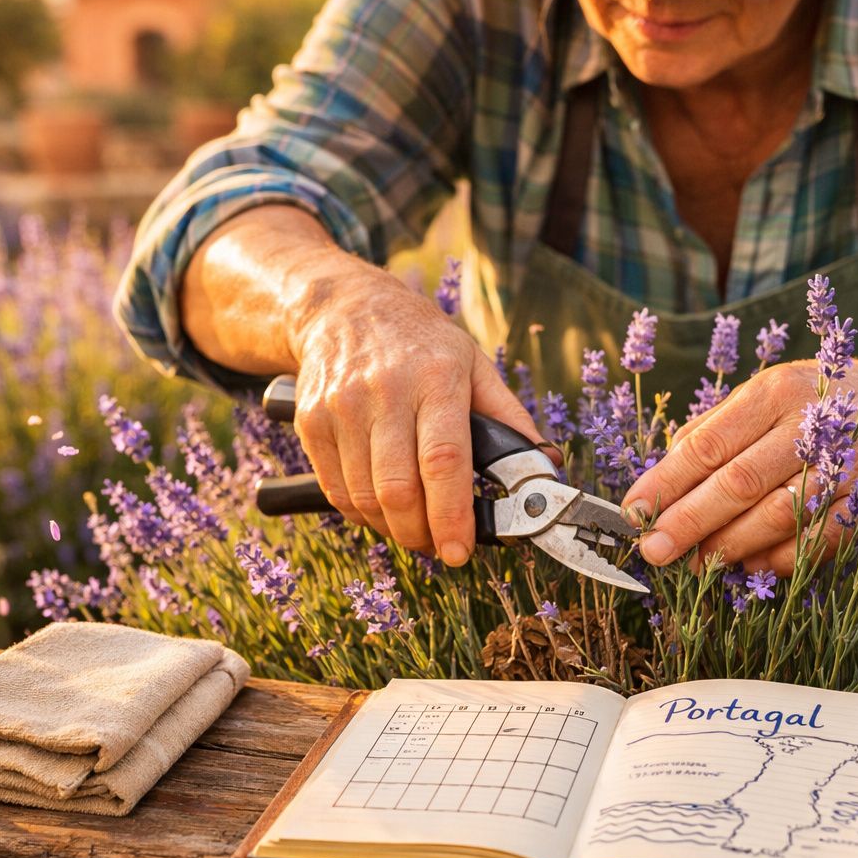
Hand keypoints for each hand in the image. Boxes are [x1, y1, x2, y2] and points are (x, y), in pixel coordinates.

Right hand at [287, 267, 543, 565]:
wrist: (344, 307)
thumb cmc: (419, 341)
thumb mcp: (473, 363)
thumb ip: (509, 417)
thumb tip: (544, 465)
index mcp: (436, 377)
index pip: (444, 461)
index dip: (452, 516)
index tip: (461, 550)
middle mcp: (385, 392)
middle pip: (399, 490)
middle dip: (422, 534)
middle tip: (440, 546)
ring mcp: (342, 407)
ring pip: (365, 497)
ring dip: (393, 529)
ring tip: (414, 528)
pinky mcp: (313, 422)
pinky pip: (337, 490)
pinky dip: (362, 514)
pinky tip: (382, 510)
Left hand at [622, 362, 857, 574]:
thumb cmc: (830, 401)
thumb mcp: (775, 391)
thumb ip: (721, 426)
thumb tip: (665, 470)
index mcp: (778, 391)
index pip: (708, 443)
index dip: (665, 482)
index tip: (633, 510)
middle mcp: (814, 424)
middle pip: (738, 482)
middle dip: (687, 522)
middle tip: (653, 550)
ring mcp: (850, 466)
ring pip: (777, 516)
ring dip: (729, 546)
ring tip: (694, 563)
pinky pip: (818, 541)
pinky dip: (779, 560)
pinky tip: (748, 567)